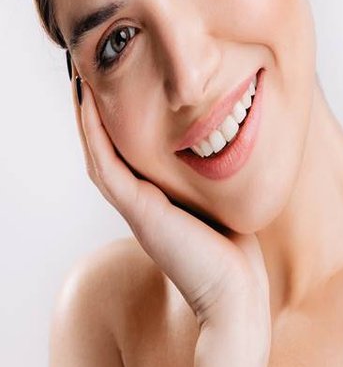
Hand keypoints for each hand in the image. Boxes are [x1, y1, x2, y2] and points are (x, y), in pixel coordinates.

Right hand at [68, 67, 270, 340]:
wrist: (236, 294)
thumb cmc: (236, 253)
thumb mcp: (224, 200)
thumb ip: (217, 177)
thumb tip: (235, 144)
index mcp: (156, 199)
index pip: (127, 151)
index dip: (116, 117)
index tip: (117, 81)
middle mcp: (140, 202)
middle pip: (106, 148)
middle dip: (95, 110)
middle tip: (87, 71)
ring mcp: (136, 208)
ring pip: (98, 153)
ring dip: (86, 116)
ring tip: (80, 79)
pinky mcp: (140, 212)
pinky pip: (107, 167)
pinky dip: (95, 136)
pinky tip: (89, 107)